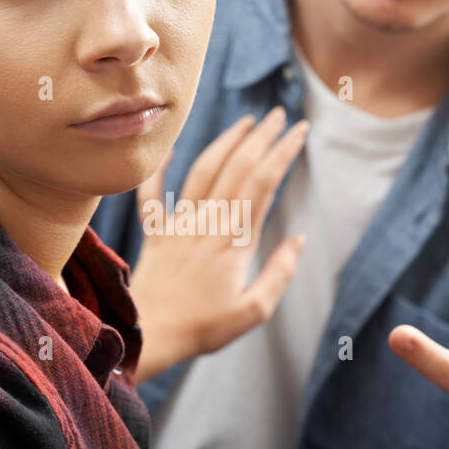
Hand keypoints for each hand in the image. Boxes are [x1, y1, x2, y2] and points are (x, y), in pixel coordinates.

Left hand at [130, 108, 309, 382]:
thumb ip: (279, 273)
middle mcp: (208, 222)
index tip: (298, 130)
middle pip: (238, 167)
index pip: (264, 182)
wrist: (150, 334)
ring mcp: (180, 224)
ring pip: (203, 170)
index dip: (283, 152)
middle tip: (279, 114)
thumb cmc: (203, 327)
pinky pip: (152, 194)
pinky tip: (167, 149)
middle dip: (262, 138)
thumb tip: (299, 240)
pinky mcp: (156, 233)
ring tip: (246, 123)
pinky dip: (159, 169)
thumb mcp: (253, 310)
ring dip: (226, 142)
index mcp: (235, 239)